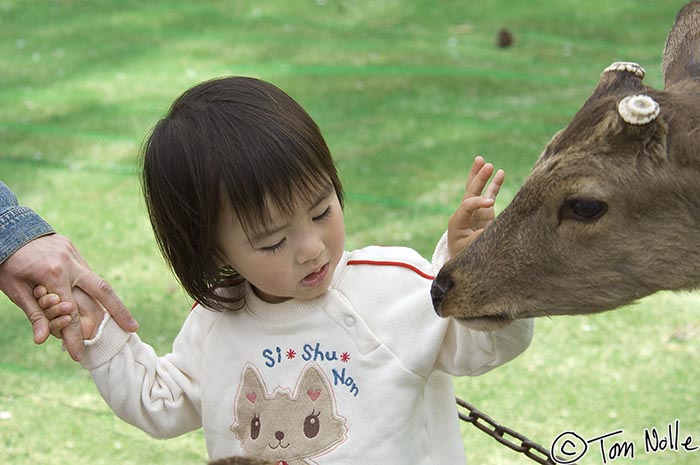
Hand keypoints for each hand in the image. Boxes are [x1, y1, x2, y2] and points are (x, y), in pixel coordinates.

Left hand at [0, 234, 137, 360]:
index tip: (78, 355)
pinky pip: (86, 271)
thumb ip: (34, 313)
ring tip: (122, 317)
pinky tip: (97, 298)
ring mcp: (74, 253)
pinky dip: (91, 287)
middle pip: (102, 290)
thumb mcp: (14, 290)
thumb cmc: (6, 261)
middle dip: (120, 310)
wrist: (6, 227)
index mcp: (53, 274)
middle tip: (134, 328)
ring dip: (109, 299)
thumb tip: (42, 340)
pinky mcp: (72, 248)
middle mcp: (70, 263)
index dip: (74, 337)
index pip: (70, 313)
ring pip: (96, 280)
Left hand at [447, 156, 503, 258]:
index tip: (490, 203)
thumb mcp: (470, 251)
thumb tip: (494, 227)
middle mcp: (464, 213)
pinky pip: (489, 195)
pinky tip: (500, 172)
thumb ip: (480, 238)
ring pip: (476, 189)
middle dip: (477, 178)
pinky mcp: (484, 212)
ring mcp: (474, 211)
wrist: (463, 260)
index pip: (467, 205)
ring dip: (481, 176)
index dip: (478, 202)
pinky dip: (494, 185)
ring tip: (484, 162)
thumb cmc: (465, 256)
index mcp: (457, 222)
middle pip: (470, 192)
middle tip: (485, 165)